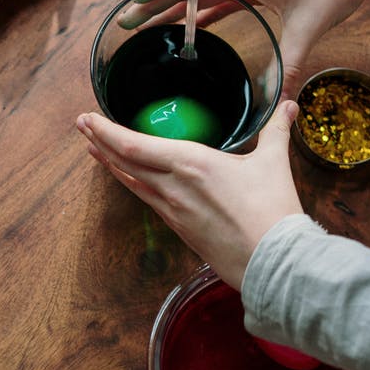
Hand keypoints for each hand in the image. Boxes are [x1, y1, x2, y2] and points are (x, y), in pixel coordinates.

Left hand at [75, 101, 302, 287]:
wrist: (273, 263)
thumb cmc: (272, 211)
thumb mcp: (273, 163)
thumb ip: (276, 131)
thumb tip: (289, 106)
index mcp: (190, 163)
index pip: (134, 144)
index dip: (106, 131)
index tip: (87, 118)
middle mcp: (172, 185)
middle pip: (124, 161)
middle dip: (99, 141)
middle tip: (81, 125)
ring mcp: (171, 209)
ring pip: (131, 182)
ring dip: (109, 163)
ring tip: (93, 148)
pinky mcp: (178, 228)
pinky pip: (145, 200)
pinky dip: (130, 184)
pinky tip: (126, 179)